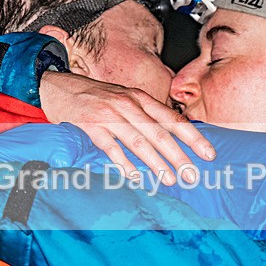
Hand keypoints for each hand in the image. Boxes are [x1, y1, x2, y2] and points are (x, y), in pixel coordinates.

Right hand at [39, 71, 215, 184]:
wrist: (57, 86)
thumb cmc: (97, 98)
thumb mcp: (125, 99)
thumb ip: (147, 115)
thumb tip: (173, 137)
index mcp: (141, 98)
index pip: (173, 119)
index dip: (193, 137)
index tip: (209, 154)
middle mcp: (128, 104)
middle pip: (160, 133)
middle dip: (179, 156)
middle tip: (193, 176)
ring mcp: (109, 115)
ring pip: (138, 141)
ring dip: (156, 162)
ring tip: (171, 179)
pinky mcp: (90, 125)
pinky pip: (111, 147)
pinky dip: (124, 163)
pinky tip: (136, 177)